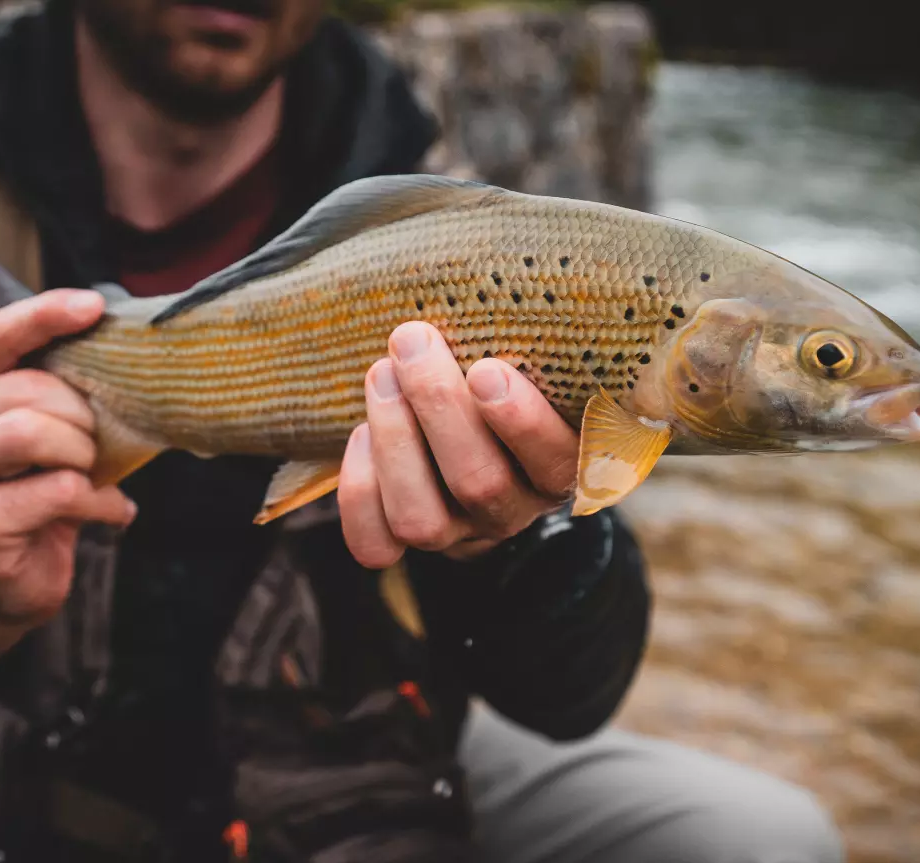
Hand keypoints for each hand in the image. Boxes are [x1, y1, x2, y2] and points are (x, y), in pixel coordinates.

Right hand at [0, 289, 136, 675]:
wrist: (3, 586)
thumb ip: (52, 389)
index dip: (45, 315)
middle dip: (82, 414)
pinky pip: (58, 489)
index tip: (96, 307)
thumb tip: (112, 337)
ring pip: (34, 433)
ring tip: (94, 472)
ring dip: (84, 453)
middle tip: (99, 443)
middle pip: (27, 390)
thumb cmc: (31, 497)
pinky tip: (110, 511)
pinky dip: (100, 501)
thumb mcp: (39, 434)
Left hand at [339, 322, 578, 567]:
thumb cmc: (501, 371)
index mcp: (561, 464)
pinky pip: (376, 545)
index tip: (488, 369)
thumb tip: (489, 260)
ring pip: (422, 519)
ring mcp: (458, 532)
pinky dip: (359, 492)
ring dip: (395, 441)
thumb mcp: (528, 354)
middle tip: (412, 341)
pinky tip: (358, 435)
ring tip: (381, 374)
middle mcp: (513, 508)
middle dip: (439, 408)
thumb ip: (522, 332)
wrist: (467, 426)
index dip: (521, 424)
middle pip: (480, 485)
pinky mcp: (406, 541)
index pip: (555, 464)